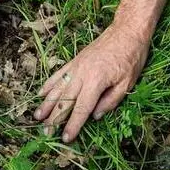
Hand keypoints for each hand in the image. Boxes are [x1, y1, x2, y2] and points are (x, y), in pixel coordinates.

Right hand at [33, 23, 149, 141]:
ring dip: (47, 103)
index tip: (66, 138)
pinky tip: (41, 94)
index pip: (81, 108)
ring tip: (38, 117)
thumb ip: (111, 101)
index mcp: (96, 81)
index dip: (73, 124)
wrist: (126, 31)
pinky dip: (48, 84)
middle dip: (54, 118)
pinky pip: (58, 74)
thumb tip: (96, 116)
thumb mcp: (127, 83)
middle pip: (64, 100)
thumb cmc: (131, 57)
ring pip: (57, 88)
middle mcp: (82, 74)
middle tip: (46, 133)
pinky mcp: (75, 60)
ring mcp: (76, 66)